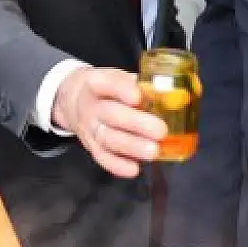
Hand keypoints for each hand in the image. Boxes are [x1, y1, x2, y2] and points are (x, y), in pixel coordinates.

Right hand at [52, 67, 166, 177]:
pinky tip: (135, 168)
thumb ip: (141, 85)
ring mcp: (89, 128)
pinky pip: (103, 158)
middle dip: (137, 124)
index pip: (107, 84)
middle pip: (111, 114)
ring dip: (132, 147)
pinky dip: (118, 165)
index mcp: (96, 83)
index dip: (122, 90)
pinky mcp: (91, 147)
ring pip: (108, 139)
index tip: (138, 97)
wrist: (76, 102)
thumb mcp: (119, 78)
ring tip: (154, 151)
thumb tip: (171, 97)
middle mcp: (90, 106)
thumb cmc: (107, 90)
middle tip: (161, 131)